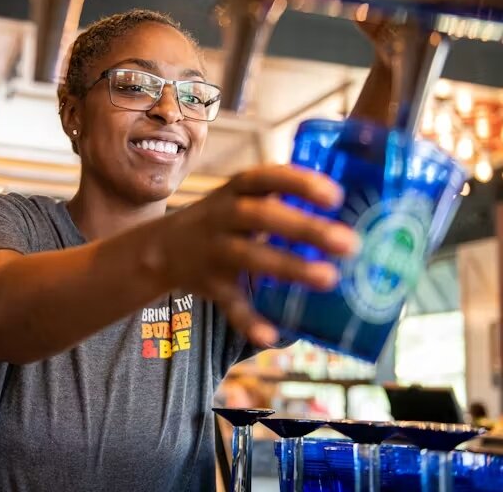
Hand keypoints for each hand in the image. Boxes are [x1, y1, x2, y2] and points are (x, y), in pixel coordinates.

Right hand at [159, 165, 359, 346]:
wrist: (161, 248)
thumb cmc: (222, 219)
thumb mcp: (241, 198)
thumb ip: (282, 200)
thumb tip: (351, 208)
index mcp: (235, 191)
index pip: (265, 177)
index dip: (299, 183)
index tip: (335, 196)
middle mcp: (222, 216)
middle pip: (260, 216)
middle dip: (304, 228)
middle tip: (349, 243)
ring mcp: (213, 250)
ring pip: (249, 257)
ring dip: (288, 268)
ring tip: (329, 279)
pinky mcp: (209, 284)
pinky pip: (229, 304)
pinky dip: (248, 321)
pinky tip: (272, 336)